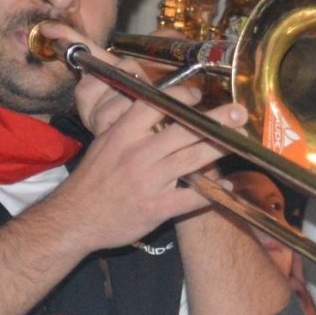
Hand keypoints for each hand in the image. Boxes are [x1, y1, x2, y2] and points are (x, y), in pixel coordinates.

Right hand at [36, 23, 230, 252]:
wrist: (73, 219)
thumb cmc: (93, 179)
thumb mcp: (103, 143)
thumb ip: (128, 124)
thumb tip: (152, 100)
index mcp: (122, 134)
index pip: (155, 105)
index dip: (181, 96)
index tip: (198, 95)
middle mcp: (137, 154)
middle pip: (184, 130)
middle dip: (216, 120)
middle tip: (240, 113)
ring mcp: (149, 181)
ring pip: (193, 160)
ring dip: (220, 149)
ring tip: (241, 141)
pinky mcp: (157, 208)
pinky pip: (191, 198)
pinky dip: (211, 192)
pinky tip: (225, 186)